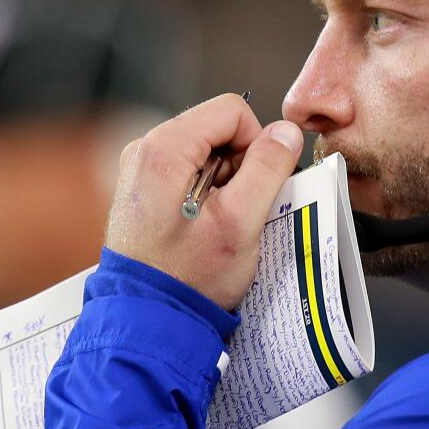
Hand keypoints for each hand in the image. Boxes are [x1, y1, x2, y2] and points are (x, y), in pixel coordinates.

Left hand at [105, 93, 302, 308]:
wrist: (147, 317)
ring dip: (226, 182)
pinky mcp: (145, 186)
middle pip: (218, 129)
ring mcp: (142, 167)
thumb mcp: (240, 223)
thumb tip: (286, 132)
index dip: (256, 143)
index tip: (256, 185)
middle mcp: (145, 149)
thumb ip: (267, 169)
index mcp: (164, 149)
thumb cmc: (187, 278)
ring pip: (208, 150)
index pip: (231, 110)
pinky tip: (204, 224)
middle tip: (236, 210)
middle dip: (240, 165)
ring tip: (218, 222)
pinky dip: (208, 192)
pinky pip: (191, 169)